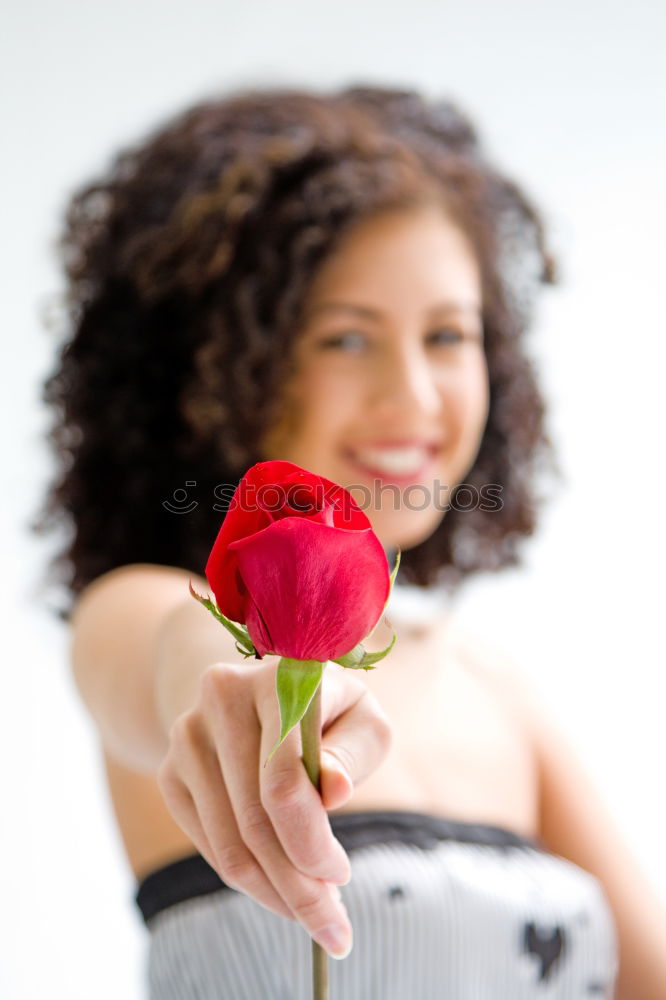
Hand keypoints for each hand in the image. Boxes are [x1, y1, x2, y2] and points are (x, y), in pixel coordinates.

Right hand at [156, 659, 391, 957]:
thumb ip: (354, 751)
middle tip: (333, 928)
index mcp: (274, 680)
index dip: (310, 840)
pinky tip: (279, 889)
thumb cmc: (329, 714)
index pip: (281, 778)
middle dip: (297, 885)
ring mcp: (187, 734)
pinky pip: (209, 844)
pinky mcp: (170, 770)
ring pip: (229, 843)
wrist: (259, 695)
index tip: (341, 876)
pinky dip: (247, 879)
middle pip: (254, 820)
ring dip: (274, 894)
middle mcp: (220, 698)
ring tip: (313, 916)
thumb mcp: (362, 719)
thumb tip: (335, 790)